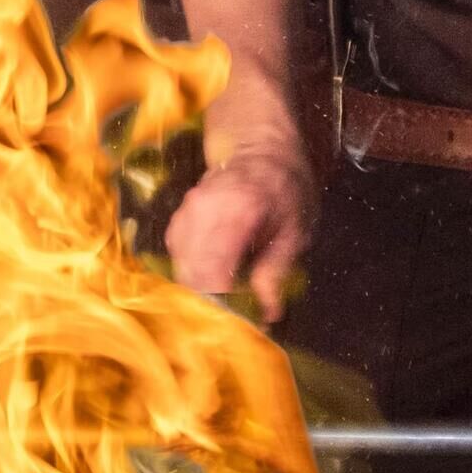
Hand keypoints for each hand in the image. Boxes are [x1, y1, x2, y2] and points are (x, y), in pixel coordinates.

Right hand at [169, 146, 313, 322]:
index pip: (213, 271)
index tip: (239, 322)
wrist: (261, 150)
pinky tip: (214, 274)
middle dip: (211, 302)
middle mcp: (204, 209)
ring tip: (227, 297)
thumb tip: (269, 311)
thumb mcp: (295, 230)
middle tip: (235, 316)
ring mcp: (187, 211)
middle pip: (191, 274)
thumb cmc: (284, 188)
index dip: (222, 304)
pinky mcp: (179, 216)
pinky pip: (176, 255)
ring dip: (200, 288)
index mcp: (238, 211)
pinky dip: (191, 271)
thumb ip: (276, 271)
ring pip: (180, 267)